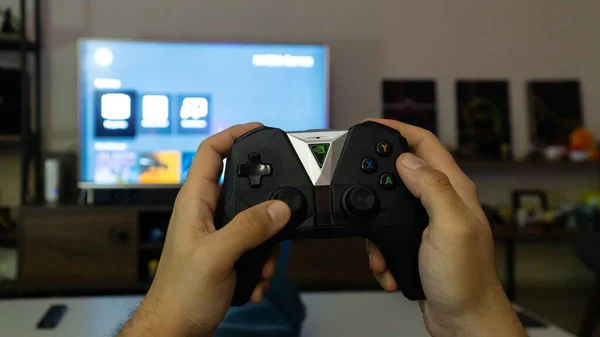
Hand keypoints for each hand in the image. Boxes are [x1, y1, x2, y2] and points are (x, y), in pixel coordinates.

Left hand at [118, 123, 290, 336]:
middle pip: (243, 187)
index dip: (234, 134)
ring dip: (266, 244)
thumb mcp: (217, 256)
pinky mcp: (226, 253)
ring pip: (255, 221)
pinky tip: (253, 282)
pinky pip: (254, 245)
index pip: (211, 151)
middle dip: (265, 207)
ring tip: (260, 266)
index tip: (259, 128)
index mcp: (194, 202)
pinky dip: (260, 263)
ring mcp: (216, 233)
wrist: (176, 330)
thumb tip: (279, 207)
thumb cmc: (180, 295)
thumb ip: (248, 228)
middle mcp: (205, 213)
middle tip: (279, 219)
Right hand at [365, 119, 525, 336]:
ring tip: (377, 247)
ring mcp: (429, 222)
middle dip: (379, 178)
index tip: (372, 125)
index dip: (399, 129)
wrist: (462, 319)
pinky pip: (389, 234)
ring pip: (391, 205)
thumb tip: (407, 160)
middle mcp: (443, 201)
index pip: (426, 144)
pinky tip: (387, 264)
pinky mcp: (417, 243)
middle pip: (404, 170)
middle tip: (358, 181)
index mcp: (454, 190)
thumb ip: (432, 188)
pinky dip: (380, 248)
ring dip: (376, 224)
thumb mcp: (449, 227)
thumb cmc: (464, 279)